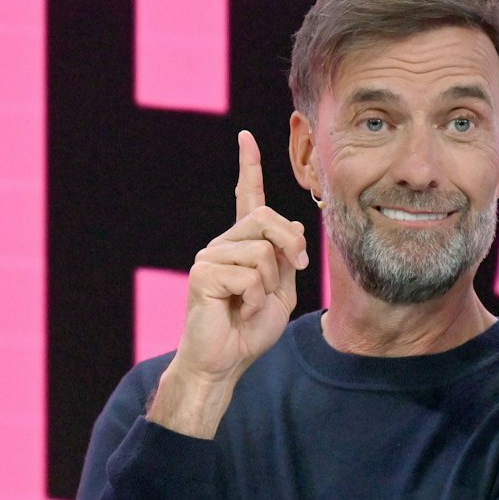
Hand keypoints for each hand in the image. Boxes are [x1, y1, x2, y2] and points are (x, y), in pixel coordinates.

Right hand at [147, 131, 306, 438]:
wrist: (225, 362)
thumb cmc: (249, 331)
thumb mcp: (282, 293)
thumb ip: (287, 260)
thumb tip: (295, 225)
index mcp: (242, 245)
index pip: (246, 198)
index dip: (248, 166)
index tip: (247, 137)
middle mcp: (222, 245)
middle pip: (266, 217)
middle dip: (290, 243)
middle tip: (295, 270)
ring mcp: (209, 257)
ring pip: (261, 251)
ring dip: (269, 284)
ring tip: (251, 304)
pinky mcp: (202, 274)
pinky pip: (248, 274)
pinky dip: (255, 297)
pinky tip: (239, 310)